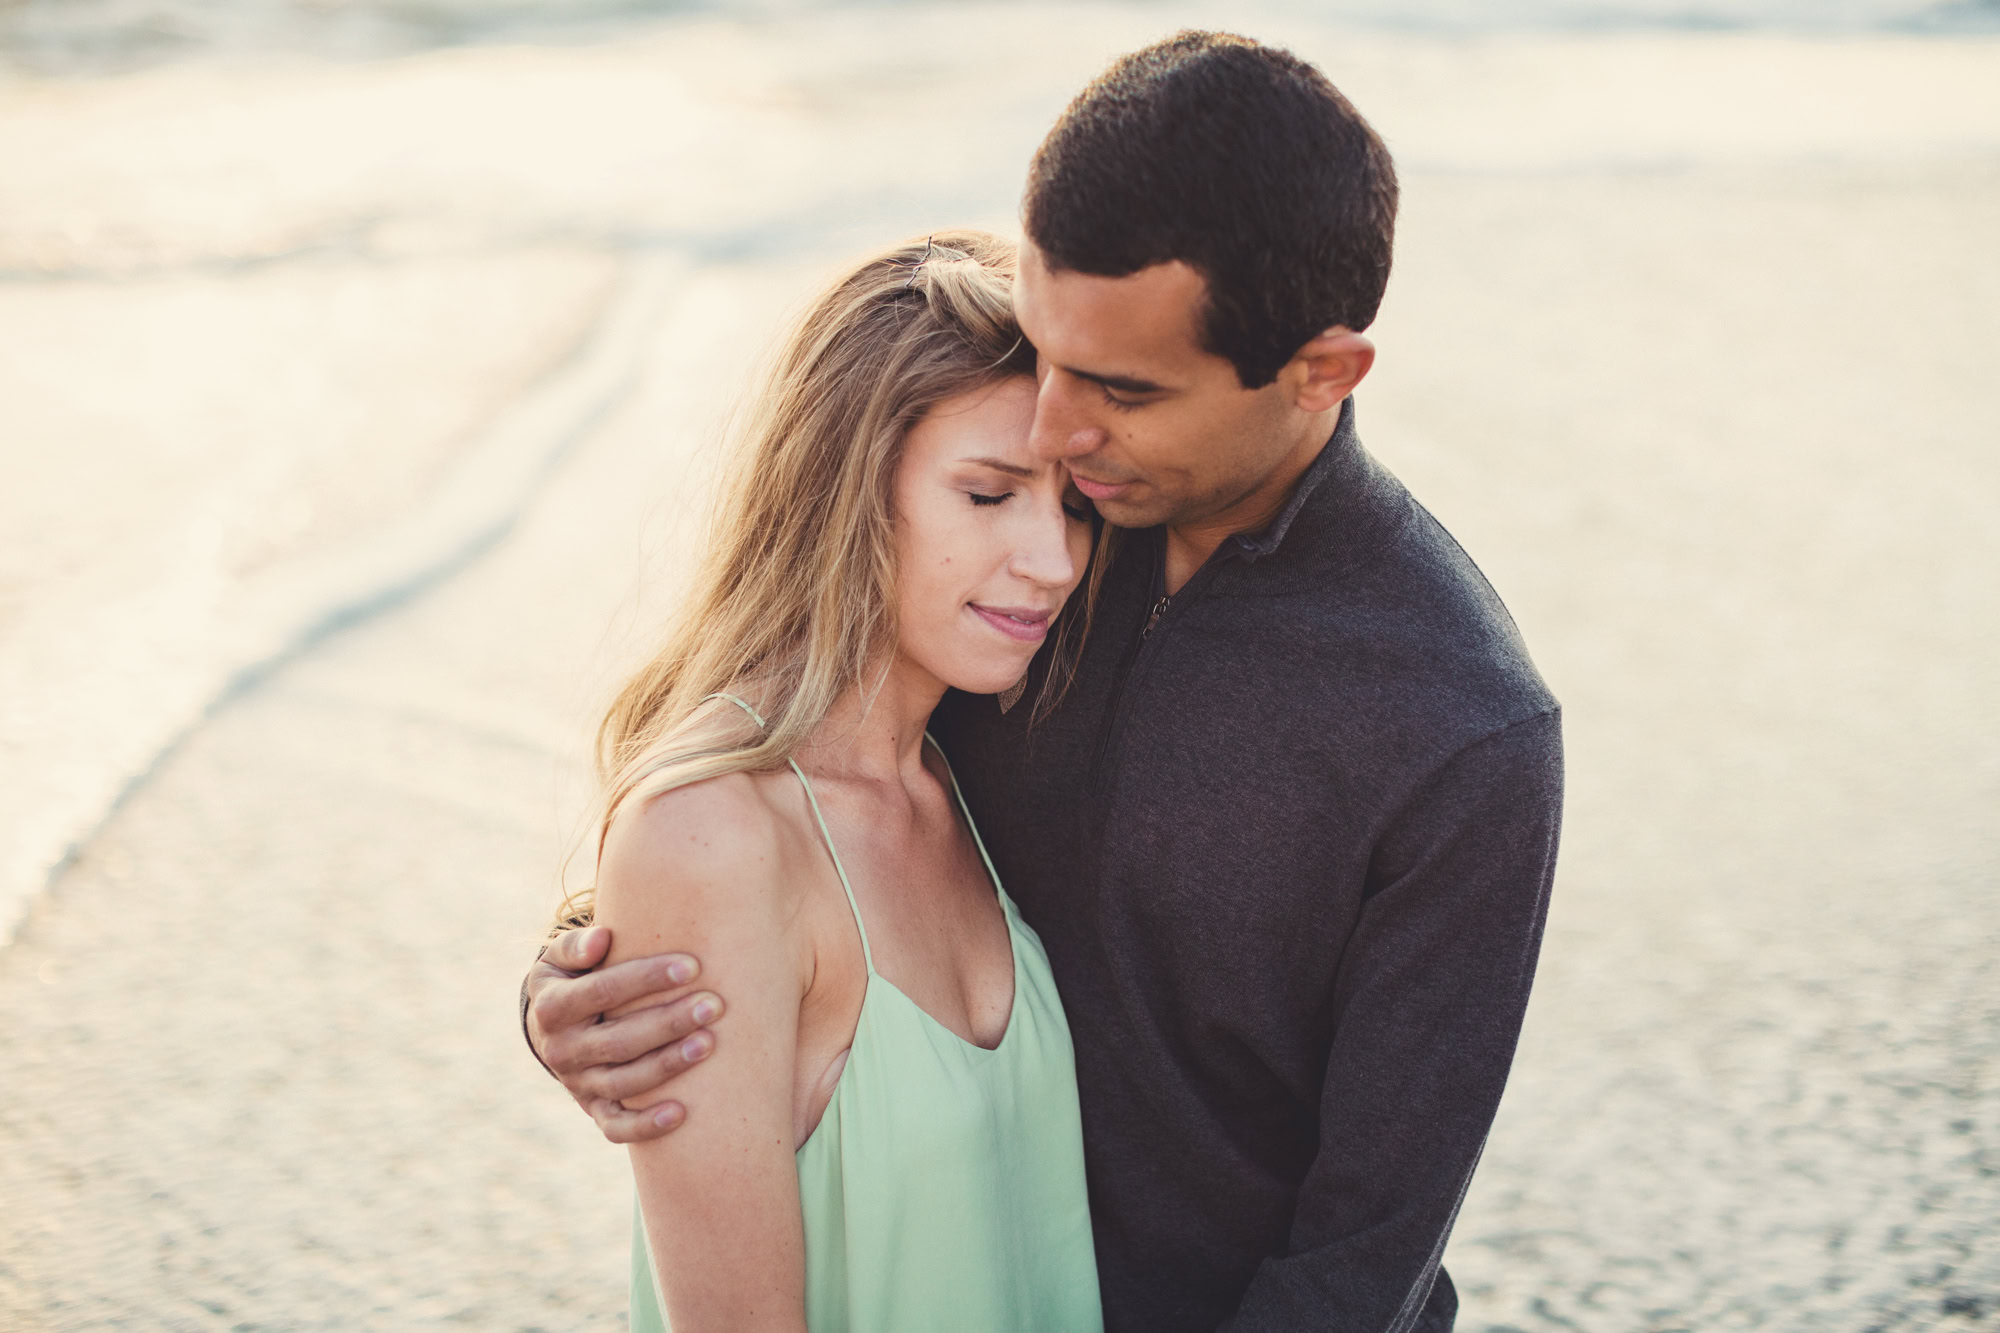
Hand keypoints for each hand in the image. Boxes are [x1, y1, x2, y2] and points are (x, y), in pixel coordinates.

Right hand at [525, 925, 723, 1144]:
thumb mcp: (561, 956)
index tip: (691, 965)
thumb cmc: (574, 976)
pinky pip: (616, 1127)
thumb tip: (602, 939)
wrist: (554, 1025)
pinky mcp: (594, 1109)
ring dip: (667, 1066)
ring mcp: (578, 1084)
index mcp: (552, 1008)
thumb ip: (578, 945)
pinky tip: (681, 1113)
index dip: (646, 978)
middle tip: (713, 1005)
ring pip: (623, 1083)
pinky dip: (645, 1126)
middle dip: (669, 1022)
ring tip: (709, 1043)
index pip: (601, 991)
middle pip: (618, 1040)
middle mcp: (560, 1051)